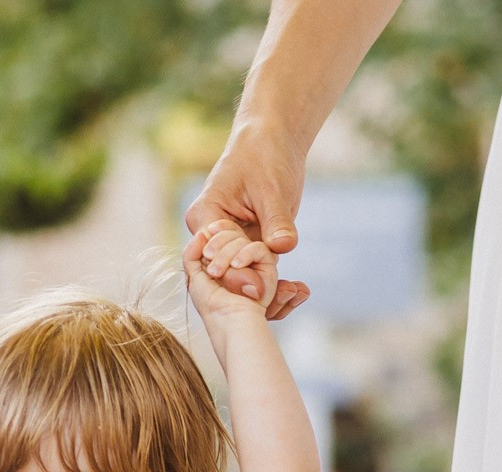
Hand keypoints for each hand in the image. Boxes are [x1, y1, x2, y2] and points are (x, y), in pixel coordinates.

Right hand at [185, 123, 311, 321]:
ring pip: (244, 275)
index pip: (214, 254)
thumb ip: (276, 221)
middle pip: (226, 272)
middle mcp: (212, 235)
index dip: (235, 274)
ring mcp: (231, 243)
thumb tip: (283, 248)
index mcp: (204, 217)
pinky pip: (260, 270)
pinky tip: (296, 292)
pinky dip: (275, 282)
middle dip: (250, 286)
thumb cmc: (264, 155)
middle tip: (273, 299)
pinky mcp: (251, 246)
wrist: (273, 142)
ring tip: (292, 297)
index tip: (258, 290)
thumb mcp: (271, 188)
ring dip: (266, 290)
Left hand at [185, 224, 277, 321]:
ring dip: (227, 252)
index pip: (223, 231)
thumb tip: (202, 234)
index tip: (207, 234)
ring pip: (243, 239)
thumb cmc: (212, 304)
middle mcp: (239, 256)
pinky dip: (245, 253)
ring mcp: (253, 260)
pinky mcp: (267, 267)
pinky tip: (236, 266)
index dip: (216, 230)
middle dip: (218, 242)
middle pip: (232, 232)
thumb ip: (192, 253)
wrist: (228, 321)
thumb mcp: (193, 275)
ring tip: (217, 272)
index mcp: (223, 256)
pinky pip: (259, 248)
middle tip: (209, 261)